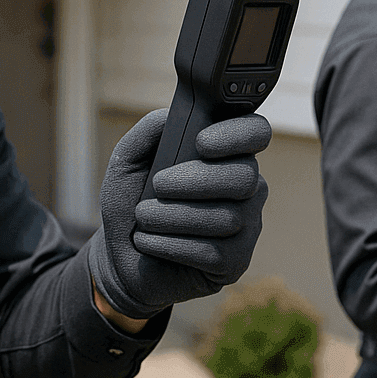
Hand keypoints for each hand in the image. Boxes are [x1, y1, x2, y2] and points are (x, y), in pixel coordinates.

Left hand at [88, 109, 270, 319]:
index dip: (236, 135)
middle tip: (158, 185)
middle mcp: (246, 188)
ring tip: (144, 218)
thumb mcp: (127, 161)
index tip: (200, 144)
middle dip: (195, 181)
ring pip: (226, 217)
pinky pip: (214, 252)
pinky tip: (150, 242)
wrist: (120, 256)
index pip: (256, 133)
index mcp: (227, 155)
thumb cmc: (130, 204)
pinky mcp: (235, 262)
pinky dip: (172, 245)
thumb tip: (169, 115)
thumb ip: (147, 131)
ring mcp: (245, 227)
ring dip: (173, 216)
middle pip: (243, 177)